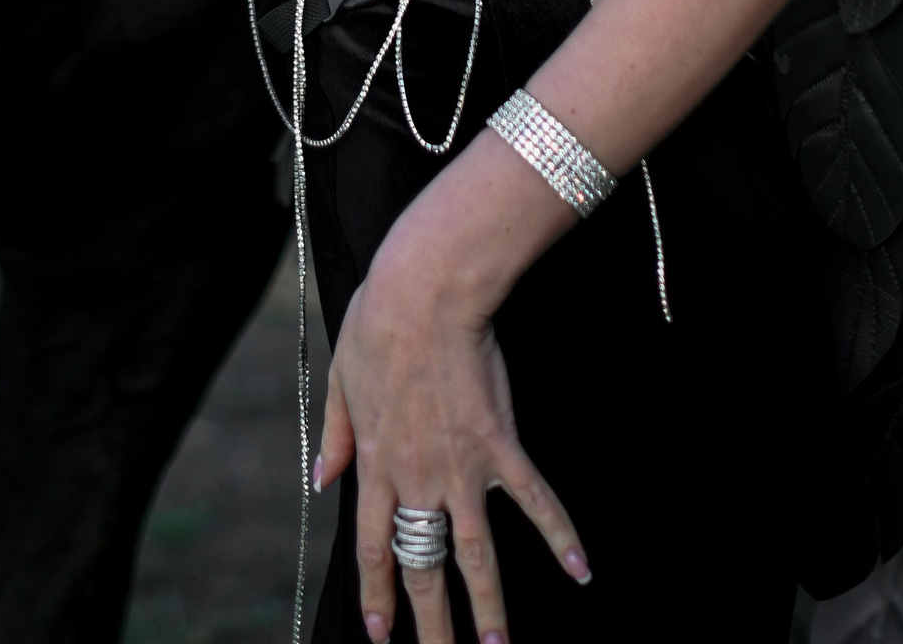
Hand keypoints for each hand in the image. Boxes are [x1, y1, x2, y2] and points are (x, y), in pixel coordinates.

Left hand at [315, 229, 590, 643]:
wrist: (425, 292)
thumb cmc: (379, 323)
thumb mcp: (340, 380)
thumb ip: (334, 437)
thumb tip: (321, 481)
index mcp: (376, 465)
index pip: (374, 548)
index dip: (378, 594)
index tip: (381, 632)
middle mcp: (417, 479)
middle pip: (423, 566)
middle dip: (431, 623)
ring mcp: (461, 467)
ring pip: (476, 555)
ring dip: (489, 608)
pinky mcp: (499, 445)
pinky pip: (534, 500)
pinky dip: (560, 535)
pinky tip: (582, 570)